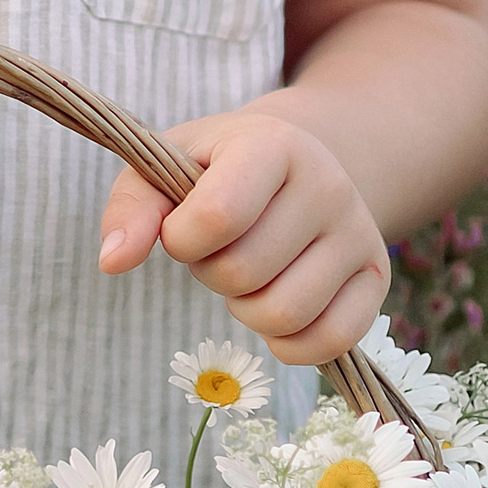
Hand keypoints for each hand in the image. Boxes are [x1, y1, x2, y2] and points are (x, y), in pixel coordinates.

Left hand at [98, 105, 390, 365]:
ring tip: (248, 273)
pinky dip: (288, 344)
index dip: (181, 239)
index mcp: (274, 144)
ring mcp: (360, 232)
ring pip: (283, 314)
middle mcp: (328, 184)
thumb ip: (131, 206)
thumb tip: (111, 263)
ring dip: (245, 309)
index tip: (181, 227)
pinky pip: (329, 342)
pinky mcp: (376, 279)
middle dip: (211, 272)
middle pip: (243, 273)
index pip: (217, 217)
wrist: (298, 162)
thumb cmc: (218, 169)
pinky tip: (276, 308)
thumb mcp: (168, 165)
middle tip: (220, 248)